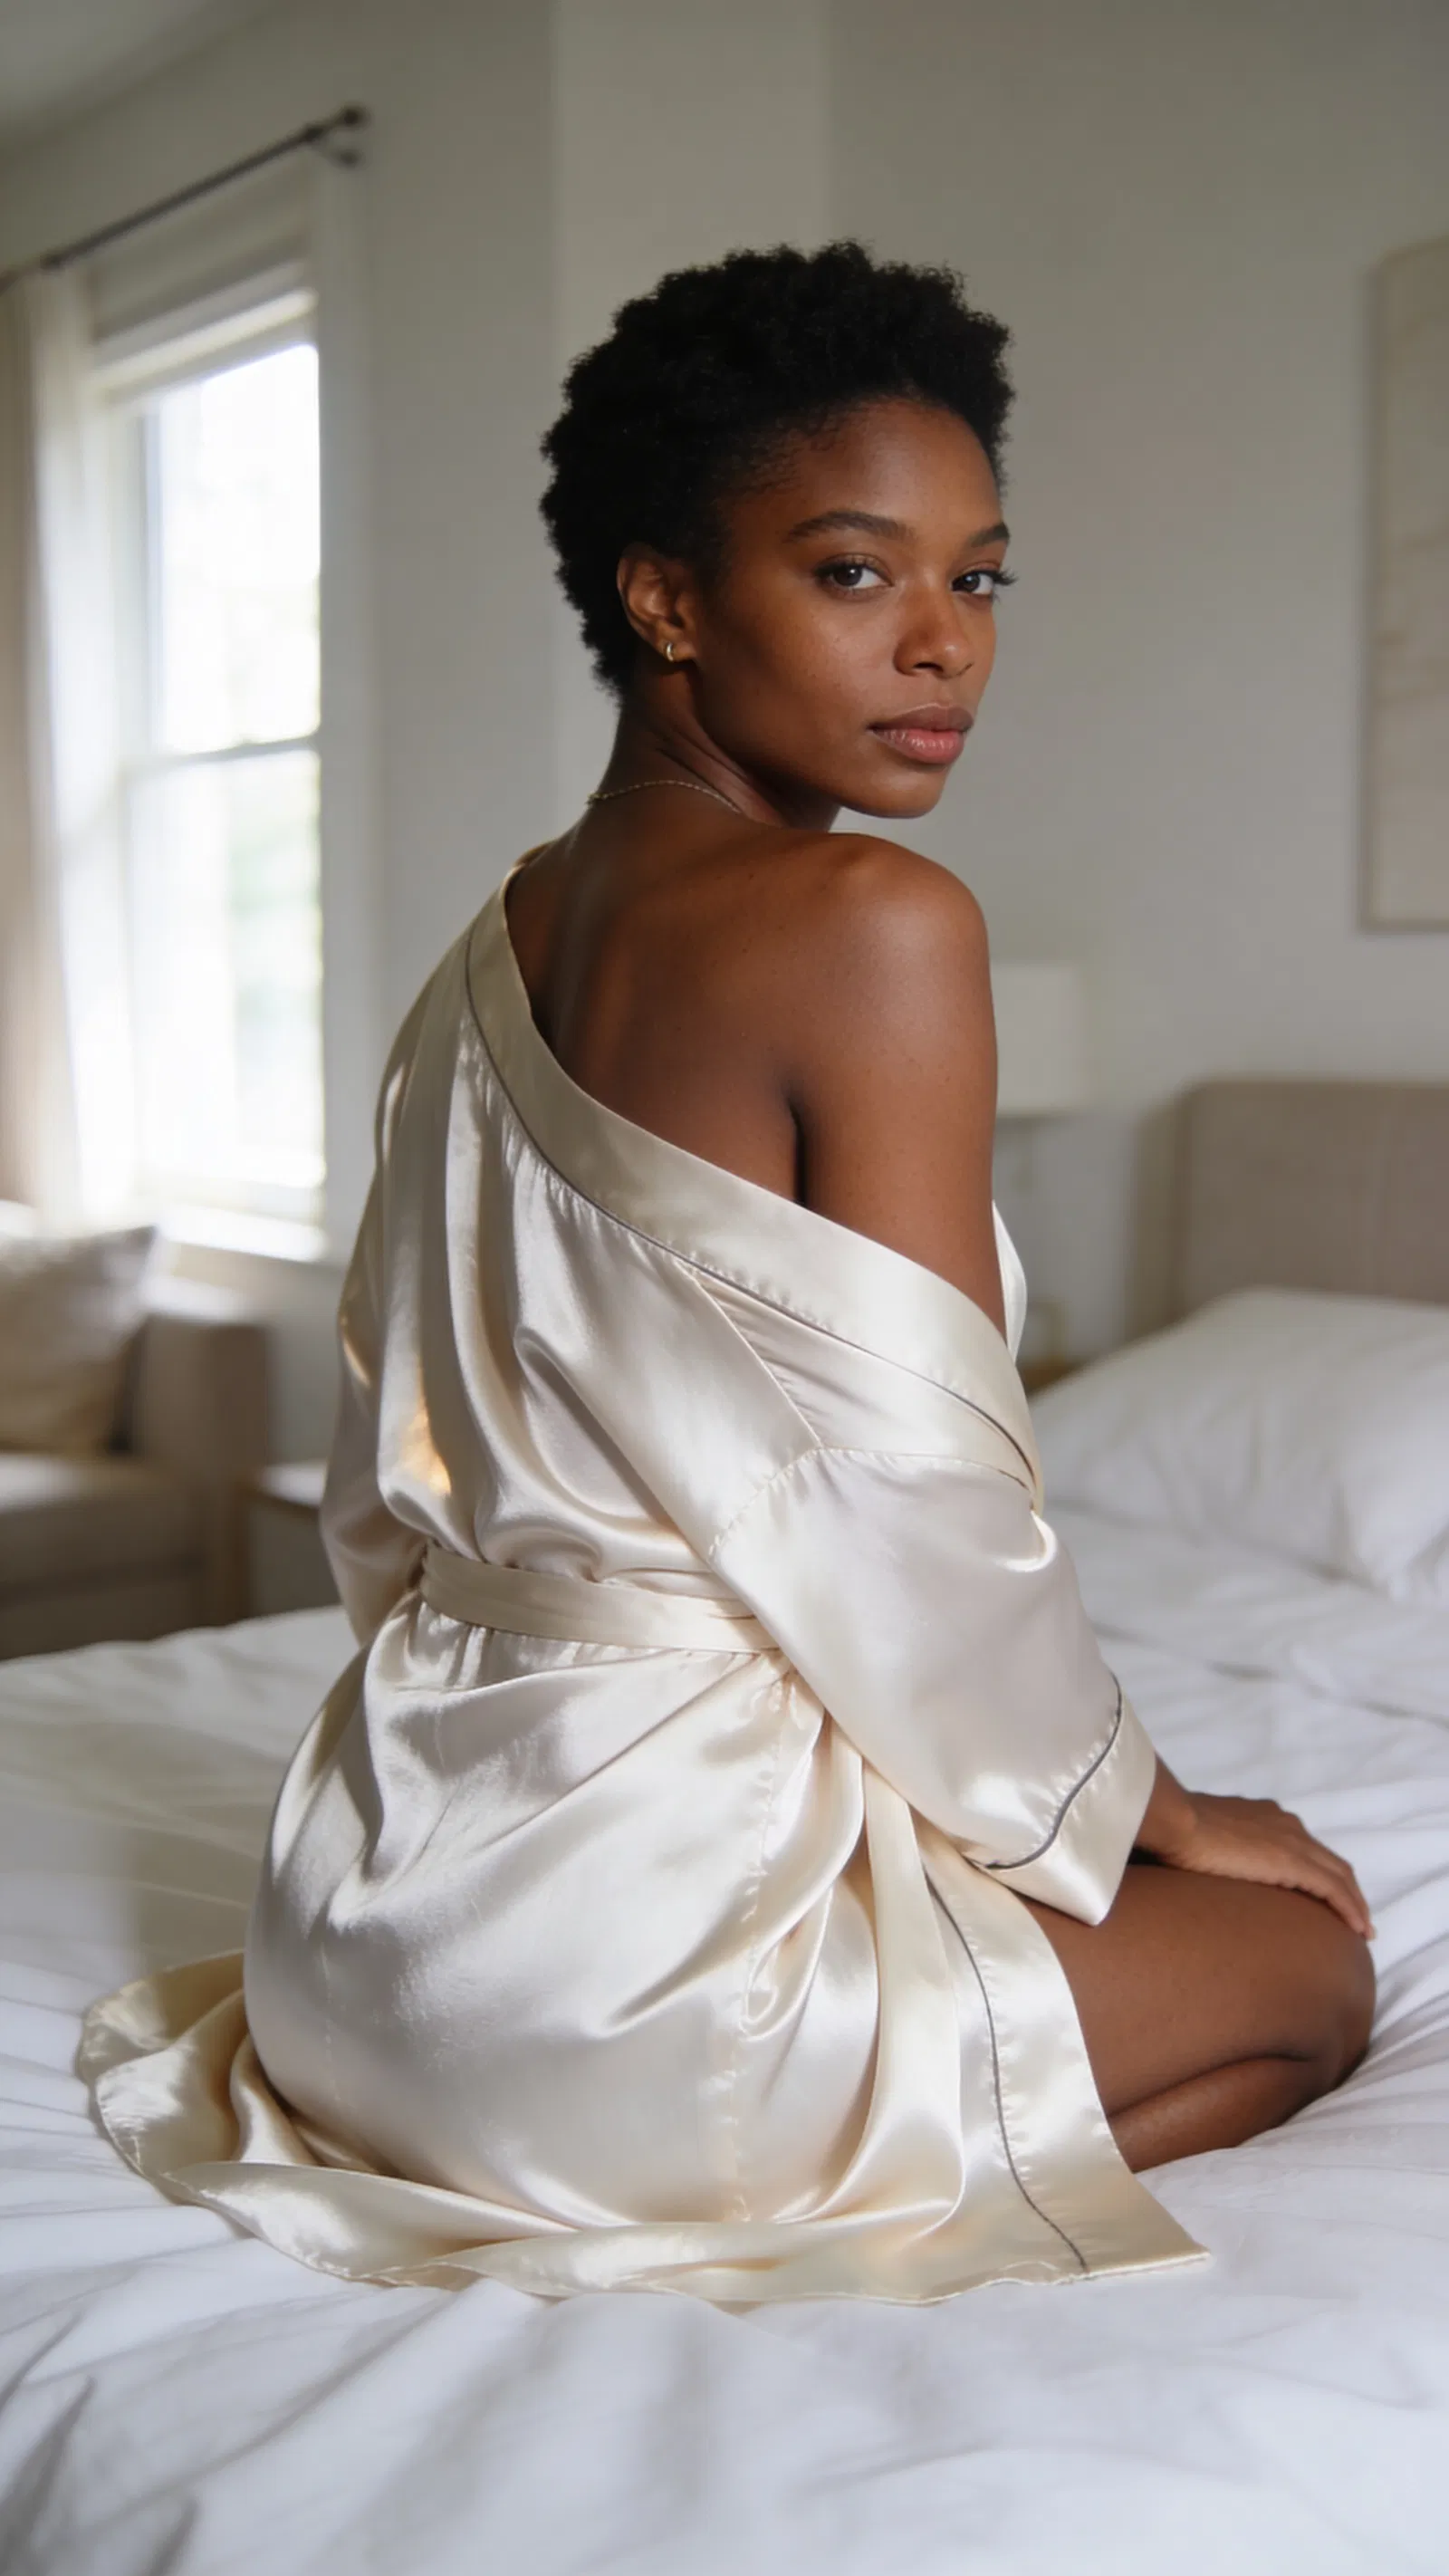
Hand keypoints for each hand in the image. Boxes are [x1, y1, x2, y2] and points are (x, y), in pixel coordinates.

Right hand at [1137, 1763, 1374, 1938]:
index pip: (1304, 1847)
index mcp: (1264, 1817)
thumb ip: (1212, 1850)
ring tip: (1362, 1929)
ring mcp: (1291, 1841)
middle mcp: (1285, 1824)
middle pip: (1330, 1861)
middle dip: (1347, 1890)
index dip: (1320, 1872)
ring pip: (1339, 1875)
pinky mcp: (1292, 1862)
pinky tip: (1358, 1930)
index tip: (1326, 1897)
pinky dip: (1350, 1909)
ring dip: (1354, 1903)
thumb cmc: (1174, 1831)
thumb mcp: (1200, 1838)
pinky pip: (1333, 1889)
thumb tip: (1197, 1869)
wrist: (1174, 1821)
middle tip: (1356, 1919)